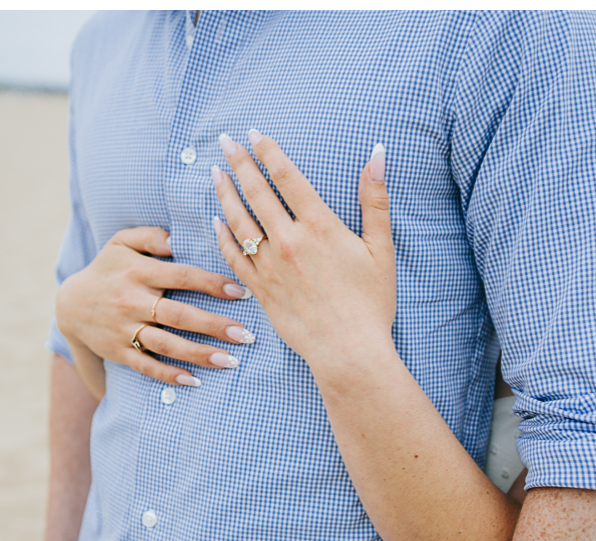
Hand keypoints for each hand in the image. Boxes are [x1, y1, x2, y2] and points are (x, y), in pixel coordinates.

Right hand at [55, 227, 256, 386]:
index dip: (213, 284)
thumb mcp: (121, 242)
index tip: (241, 292)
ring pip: (168, 344)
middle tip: (247, 335)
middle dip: (216, 326)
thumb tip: (177, 238)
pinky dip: (169, 375)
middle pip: (180, 315)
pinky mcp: (119, 351)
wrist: (69, 304)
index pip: (183, 276)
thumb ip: (150, 236)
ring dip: (200, 354)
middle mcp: (133, 301)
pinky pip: (147, 366)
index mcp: (139, 271)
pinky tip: (194, 380)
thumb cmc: (107, 269)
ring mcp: (125, 329)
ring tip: (231, 361)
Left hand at [211, 132, 395, 368]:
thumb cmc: (371, 304)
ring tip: (215, 174)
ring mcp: (271, 267)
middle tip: (224, 142)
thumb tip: (377, 155)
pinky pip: (234, 257)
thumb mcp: (381, 249)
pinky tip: (217, 222)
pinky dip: (222, 236)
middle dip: (239, 163)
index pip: (287, 176)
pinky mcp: (261, 290)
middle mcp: (290, 242)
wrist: (349, 352)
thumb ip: (375, 200)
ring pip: (239, 221)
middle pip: (257, 192)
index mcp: (320, 227)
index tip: (254, 133)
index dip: (268, 151)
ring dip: (225, 193)